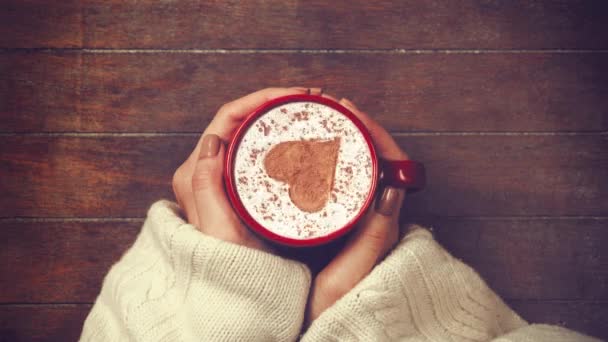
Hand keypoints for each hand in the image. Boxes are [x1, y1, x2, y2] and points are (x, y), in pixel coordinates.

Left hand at [171, 87, 318, 251]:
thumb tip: (212, 140)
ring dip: (279, 119)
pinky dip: (280, 140)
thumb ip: (206, 186)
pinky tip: (303, 140)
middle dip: (276, 104)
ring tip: (312, 113)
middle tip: (312, 101)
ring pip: (251, 134)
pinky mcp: (240, 189)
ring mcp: (224, 179)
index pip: (228, 119)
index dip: (262, 99)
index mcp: (196, 173)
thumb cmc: (230, 267)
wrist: (238, 297)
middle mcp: (206, 171)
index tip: (296, 96)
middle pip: (241, 120)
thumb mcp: (218, 230)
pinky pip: (258, 153)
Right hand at [306, 96, 408, 322]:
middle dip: (355, 129)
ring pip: (358, 170)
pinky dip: (329, 165)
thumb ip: (374, 237)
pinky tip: (310, 159)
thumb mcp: (352, 276)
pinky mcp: (347, 226)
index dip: (371, 132)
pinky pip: (343, 185)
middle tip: (329, 110)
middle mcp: (380, 217)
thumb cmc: (345, 312)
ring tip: (320, 125)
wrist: (337, 337)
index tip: (348, 112)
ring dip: (343, 143)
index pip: (390, 164)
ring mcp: (363, 220)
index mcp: (387, 223)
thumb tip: (392, 188)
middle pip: (374, 159)